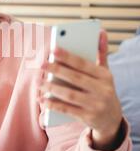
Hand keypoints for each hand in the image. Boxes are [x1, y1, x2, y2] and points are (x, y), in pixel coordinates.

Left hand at [38, 29, 122, 150]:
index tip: (53, 49)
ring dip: (52, 88)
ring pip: (70, 95)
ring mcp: (96, 105)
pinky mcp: (88, 117)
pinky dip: (54, 105)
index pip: (84, 64)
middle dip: (56, 71)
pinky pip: (67, 110)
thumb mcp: (105, 73)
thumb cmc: (103, 90)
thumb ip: (101, 53)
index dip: (68, 56)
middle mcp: (102, 90)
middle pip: (75, 78)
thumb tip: (101, 31)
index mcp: (105, 76)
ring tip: (39, 83)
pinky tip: (43, 99)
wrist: (112, 119)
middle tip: (42, 64)